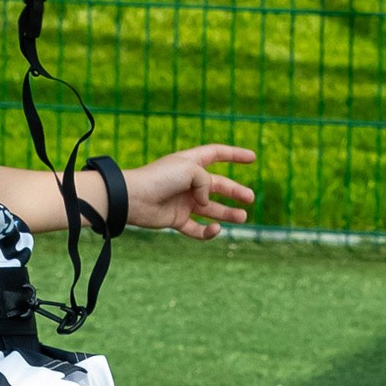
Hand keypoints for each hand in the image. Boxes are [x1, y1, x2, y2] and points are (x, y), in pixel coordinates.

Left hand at [123, 143, 255, 239]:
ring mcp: (183, 201)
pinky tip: (215, 228)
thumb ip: (207, 182)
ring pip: (211, 208)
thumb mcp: (190, 170)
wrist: (132, 199)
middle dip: (235, 191)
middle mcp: (188, 182)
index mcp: (190, 163)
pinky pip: (197, 228)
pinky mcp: (176, 219)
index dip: (235, 155)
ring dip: (228, 213)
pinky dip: (208, 231)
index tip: (252, 158)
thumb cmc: (159, 179)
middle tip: (250, 198)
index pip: (216, 154)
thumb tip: (206, 202)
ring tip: (243, 217)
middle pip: (218, 185)